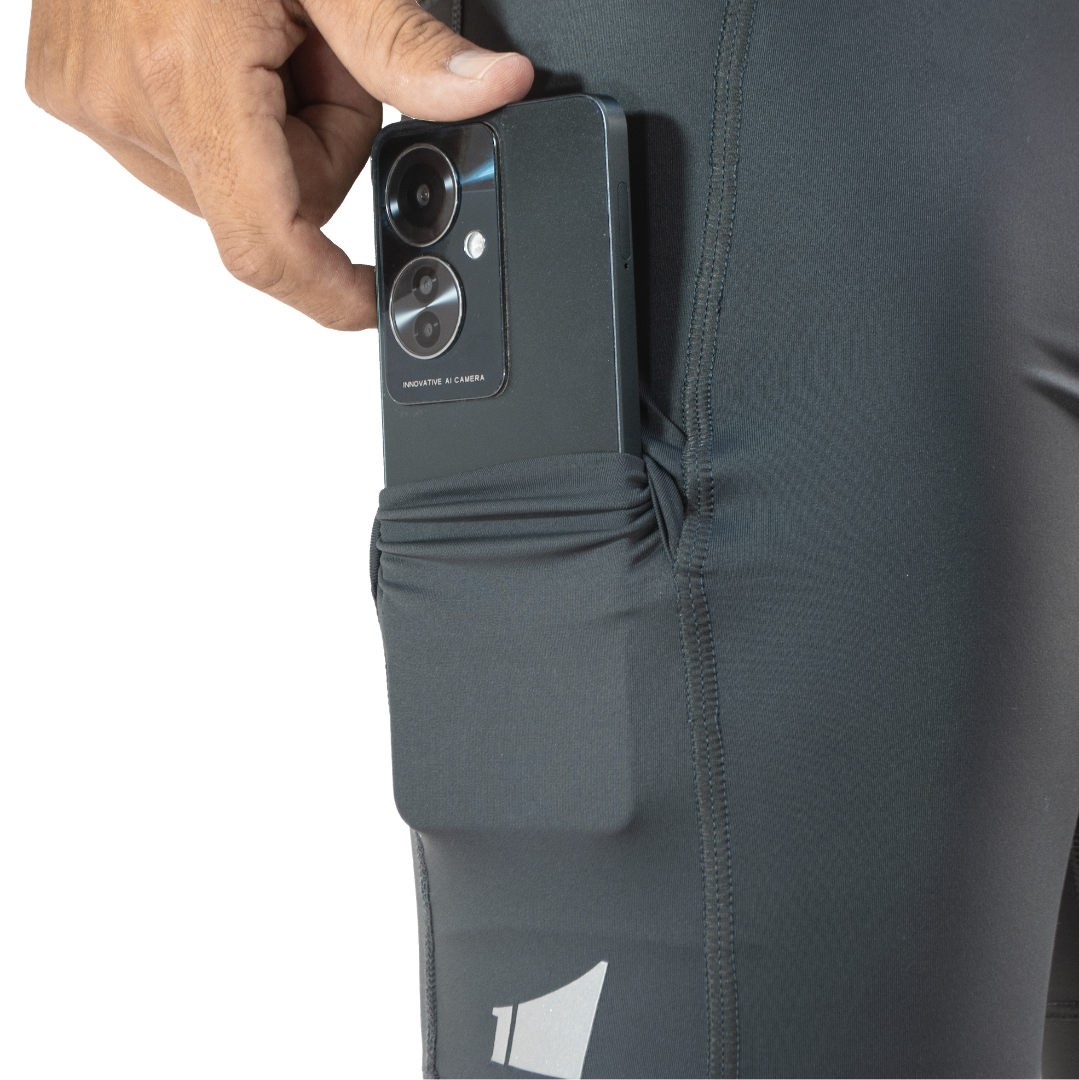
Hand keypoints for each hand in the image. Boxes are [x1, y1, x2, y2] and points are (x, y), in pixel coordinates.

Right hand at [24, 0, 532, 330]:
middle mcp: (124, 101)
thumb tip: (490, 89)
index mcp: (189, 71)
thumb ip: (404, 41)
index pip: (267, 243)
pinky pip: (179, 156)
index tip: (372, 304)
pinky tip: (217, 51)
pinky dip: (217, 121)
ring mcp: (91, 102)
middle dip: (317, 149)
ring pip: (229, 188)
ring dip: (266, 137)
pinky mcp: (73, 93)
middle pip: (270, 209)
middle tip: (312, 60)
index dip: (329, 291)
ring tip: (257, 42)